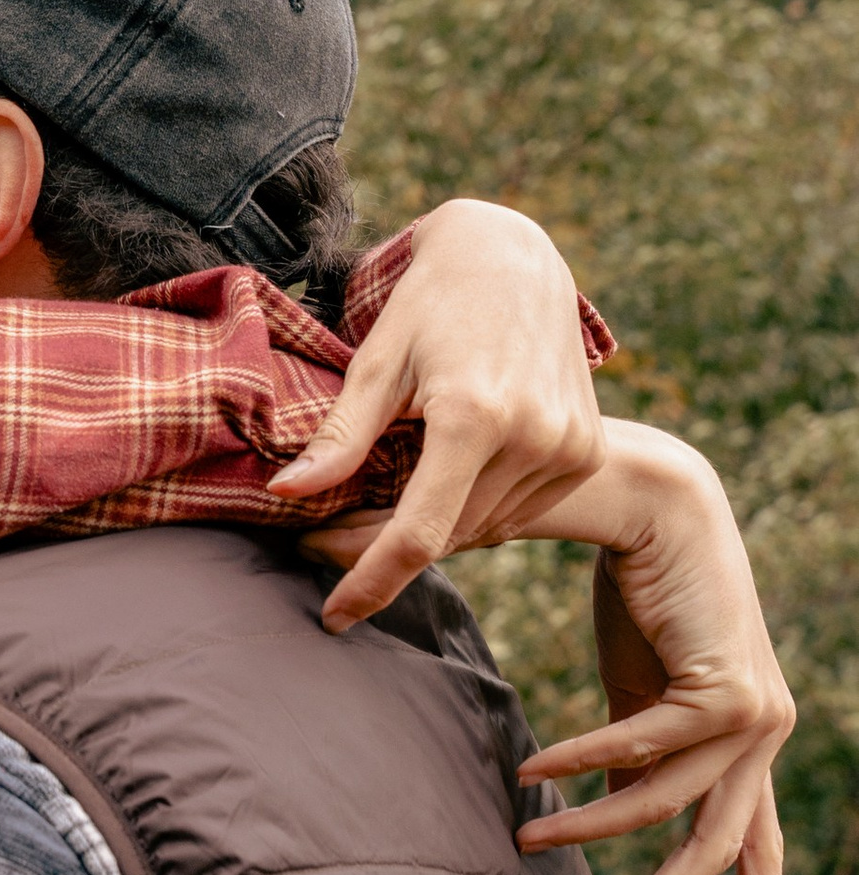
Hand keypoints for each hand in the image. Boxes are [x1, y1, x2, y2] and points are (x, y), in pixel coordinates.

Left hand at [271, 200, 603, 624]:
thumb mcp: (377, 361)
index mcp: (475, 416)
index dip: (370, 581)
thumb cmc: (430, 303)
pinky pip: (516, 510)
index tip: (334, 616)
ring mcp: (570, 448)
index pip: (418, 532)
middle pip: (448, 535)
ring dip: (431, 530)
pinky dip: (474, 510)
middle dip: (384, 550)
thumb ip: (339, 436)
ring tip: (381, 506)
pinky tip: (444, 481)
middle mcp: (533, 437)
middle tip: (326, 545)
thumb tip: (286, 494)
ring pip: (482, 528)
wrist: (513, 258)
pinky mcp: (588, 451)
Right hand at [511, 425, 790, 874]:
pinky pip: (642, 746)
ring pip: (667, 804)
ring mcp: (756, 716)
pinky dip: (582, 762)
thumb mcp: (638, 687)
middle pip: (719, 847)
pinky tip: (534, 767)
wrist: (659, 504)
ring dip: (589, 825)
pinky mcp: (730, 693)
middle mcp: (764, 736)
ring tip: (524, 837)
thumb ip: (635, 751)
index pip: (760, 842)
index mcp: (747, 742)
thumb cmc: (641, 587)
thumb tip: (605, 804)